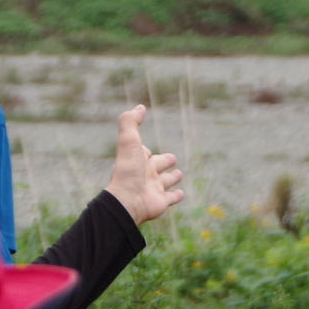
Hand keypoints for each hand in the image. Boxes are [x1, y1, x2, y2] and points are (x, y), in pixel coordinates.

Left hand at [102, 105, 184, 225]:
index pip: (143, 152)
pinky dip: (176, 196)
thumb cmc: (128, 170)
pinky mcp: (161, 202)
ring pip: (165, 182)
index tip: (145, 148)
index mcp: (137, 160)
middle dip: (164, 161)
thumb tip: (140, 106)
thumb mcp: (129, 141)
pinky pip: (170, 198)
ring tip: (179, 173)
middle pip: (157, 166)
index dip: (144, 150)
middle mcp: (145, 174)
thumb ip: (131, 122)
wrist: (128, 200)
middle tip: (172, 158)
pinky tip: (181, 193)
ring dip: (172, 178)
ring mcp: (153, 189)